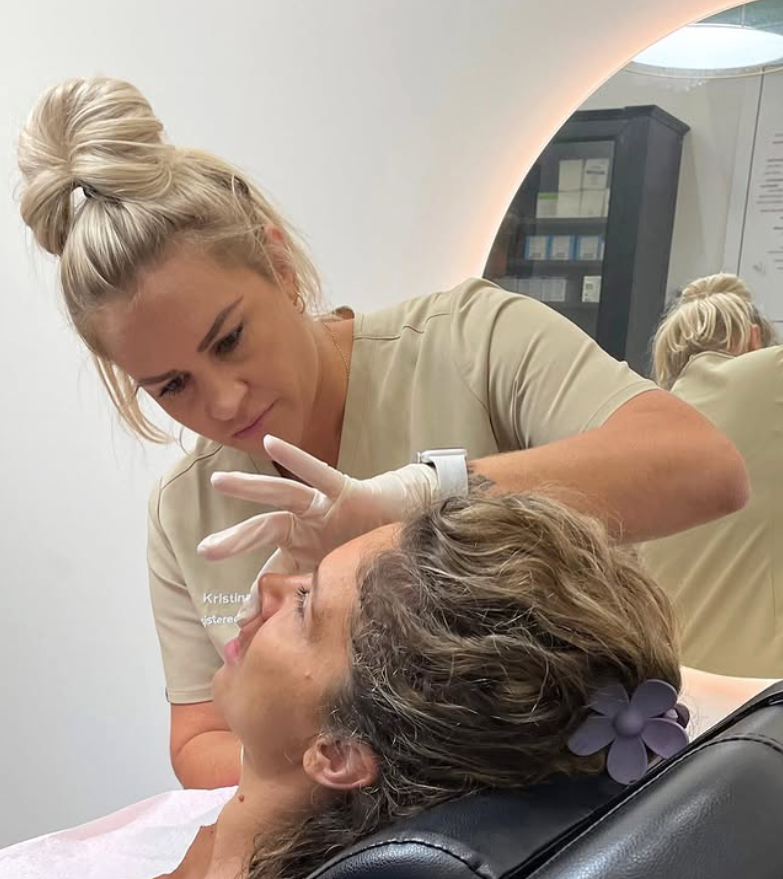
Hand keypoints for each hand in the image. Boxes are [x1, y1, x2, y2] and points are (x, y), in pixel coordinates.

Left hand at [197, 435, 437, 619]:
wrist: (411, 520)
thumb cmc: (373, 551)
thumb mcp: (343, 581)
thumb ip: (316, 601)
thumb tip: (293, 637)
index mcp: (302, 552)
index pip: (272, 573)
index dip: (257, 595)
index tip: (241, 620)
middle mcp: (306, 527)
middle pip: (265, 531)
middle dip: (236, 540)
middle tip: (206, 550)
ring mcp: (322, 507)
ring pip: (282, 496)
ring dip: (250, 488)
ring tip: (220, 482)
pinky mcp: (343, 489)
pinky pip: (317, 472)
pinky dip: (294, 458)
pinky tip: (270, 443)